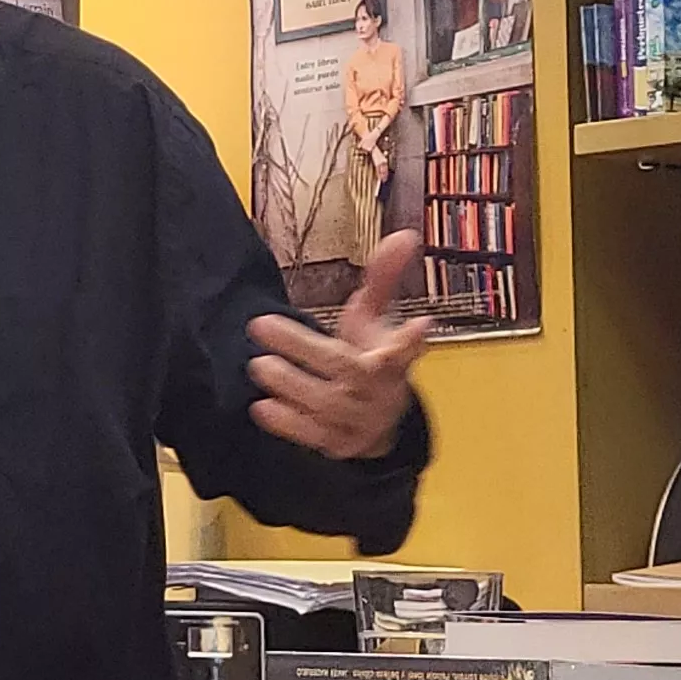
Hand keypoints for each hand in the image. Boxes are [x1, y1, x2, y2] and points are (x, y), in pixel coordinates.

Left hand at [247, 231, 430, 460]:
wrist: (376, 423)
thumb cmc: (369, 358)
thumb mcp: (374, 321)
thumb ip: (382, 280)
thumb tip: (404, 235)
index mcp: (391, 358)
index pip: (406, 348)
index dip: (412, 339)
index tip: (420, 324)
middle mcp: (378, 390)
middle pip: (345, 369)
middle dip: (303, 348)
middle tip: (262, 325)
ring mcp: (360, 421)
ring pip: (325, 404)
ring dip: (290, 384)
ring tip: (260, 365)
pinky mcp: (339, 443)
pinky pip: (312, 436)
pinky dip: (287, 423)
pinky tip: (261, 406)